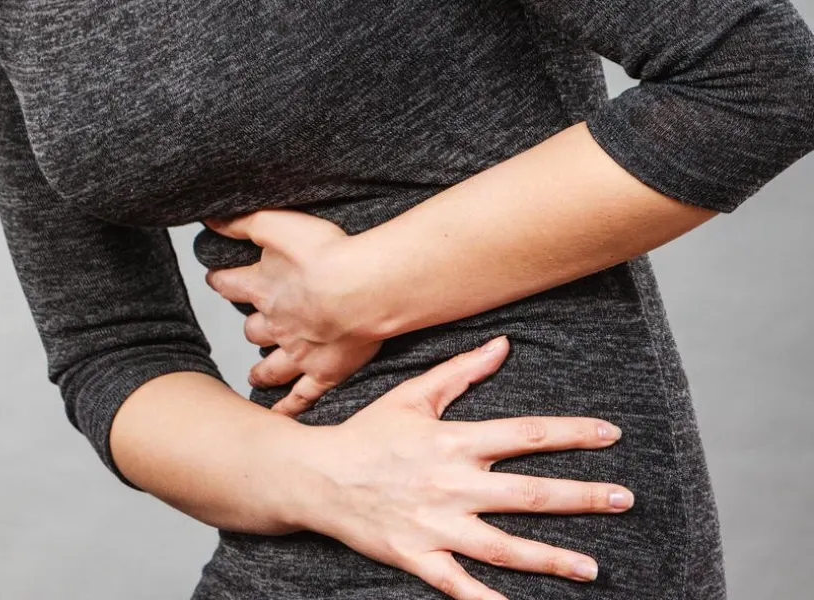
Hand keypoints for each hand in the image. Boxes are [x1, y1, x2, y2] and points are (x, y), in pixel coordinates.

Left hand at [203, 209, 381, 415]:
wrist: (360, 290)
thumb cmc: (326, 254)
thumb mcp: (275, 223)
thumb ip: (241, 221)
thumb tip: (209, 217)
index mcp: (263, 287)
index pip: (230, 284)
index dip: (222, 282)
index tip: (217, 281)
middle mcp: (276, 324)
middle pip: (253, 330)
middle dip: (252, 329)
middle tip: (252, 329)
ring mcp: (299, 352)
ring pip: (272, 367)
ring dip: (263, 372)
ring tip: (256, 376)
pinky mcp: (324, 372)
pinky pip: (302, 396)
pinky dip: (290, 406)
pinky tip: (281, 415)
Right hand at [286, 336, 631, 599]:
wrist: (314, 476)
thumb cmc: (365, 434)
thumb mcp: (411, 396)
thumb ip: (461, 372)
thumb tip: (503, 345)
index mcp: (453, 441)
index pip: (526, 435)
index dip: (572, 433)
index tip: (610, 435)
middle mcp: (451, 484)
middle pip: (528, 493)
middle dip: (581, 497)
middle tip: (623, 500)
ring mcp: (435, 524)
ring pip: (503, 546)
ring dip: (551, 558)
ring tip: (592, 569)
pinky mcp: (416, 556)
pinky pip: (459, 584)